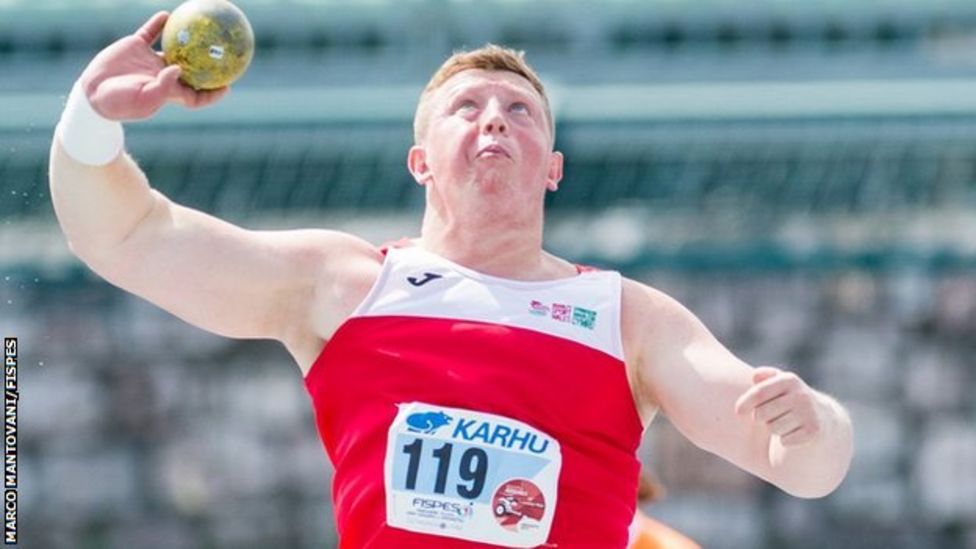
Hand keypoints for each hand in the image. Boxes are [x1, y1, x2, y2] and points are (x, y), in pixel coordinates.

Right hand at [79, 11, 227, 120]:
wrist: (93, 92)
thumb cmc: (120, 103)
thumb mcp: (143, 99)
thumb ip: (163, 86)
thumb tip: (180, 69)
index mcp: (169, 92)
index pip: (196, 95)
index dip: (212, 93)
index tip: (227, 86)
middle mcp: (163, 75)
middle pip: (191, 68)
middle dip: (207, 63)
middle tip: (223, 52)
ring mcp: (150, 59)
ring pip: (175, 46)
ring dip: (186, 38)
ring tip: (199, 25)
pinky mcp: (136, 47)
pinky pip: (151, 32)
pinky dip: (159, 24)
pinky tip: (167, 14)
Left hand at [734, 366, 823, 446]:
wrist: (824, 419)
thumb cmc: (790, 400)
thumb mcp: (779, 384)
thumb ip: (764, 376)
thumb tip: (755, 375)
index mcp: (789, 380)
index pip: (759, 393)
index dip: (745, 403)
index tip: (738, 411)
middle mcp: (801, 395)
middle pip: (761, 414)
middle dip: (762, 418)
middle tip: (772, 416)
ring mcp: (809, 413)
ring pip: (772, 429)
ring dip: (774, 429)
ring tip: (785, 423)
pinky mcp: (814, 431)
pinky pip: (785, 441)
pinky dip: (785, 440)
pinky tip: (794, 433)